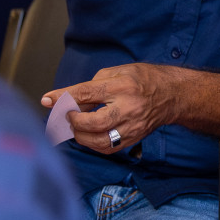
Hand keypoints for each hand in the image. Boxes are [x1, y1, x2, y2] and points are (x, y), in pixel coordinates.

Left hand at [41, 63, 176, 153]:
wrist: (172, 95)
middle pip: (93, 123)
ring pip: (100, 140)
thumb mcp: (118, 71)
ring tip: (75, 127)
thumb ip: (91, 85)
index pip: (87, 93)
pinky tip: (88, 135)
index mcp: (123, 86)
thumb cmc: (143, 79)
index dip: (63, 97)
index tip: (47, 99)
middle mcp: (129, 108)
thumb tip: (67, 101)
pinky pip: (108, 147)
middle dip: (74, 121)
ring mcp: (133, 126)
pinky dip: (92, 144)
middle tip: (67, 115)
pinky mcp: (134, 138)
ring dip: (81, 136)